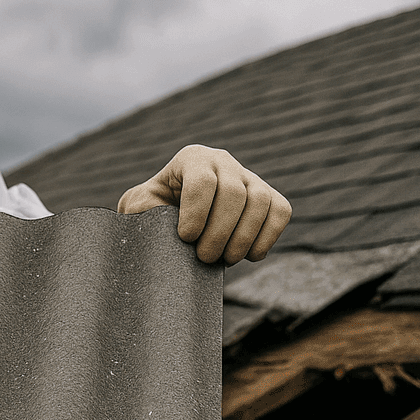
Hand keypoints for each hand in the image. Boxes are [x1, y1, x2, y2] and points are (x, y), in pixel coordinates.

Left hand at [118, 145, 291, 264]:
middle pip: (233, 192)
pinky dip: (268, 236)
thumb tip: (153, 213)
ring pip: (260, 201)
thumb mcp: (139, 206)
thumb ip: (139, 206)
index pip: (202, 181)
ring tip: (225, 259)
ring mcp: (249, 178)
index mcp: (192, 159)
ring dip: (244, 237)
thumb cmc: (157, 211)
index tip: (186, 238)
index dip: (196, 213)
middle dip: (220, 231)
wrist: (179, 220)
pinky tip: (249, 255)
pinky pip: (280, 211)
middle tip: (205, 257)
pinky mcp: (269, 197)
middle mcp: (223, 162)